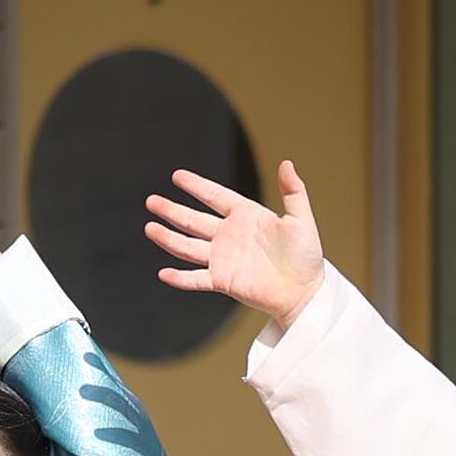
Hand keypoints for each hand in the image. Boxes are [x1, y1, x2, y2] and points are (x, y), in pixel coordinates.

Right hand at [143, 163, 325, 335]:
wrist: (304, 292)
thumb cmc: (306, 256)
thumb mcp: (301, 220)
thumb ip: (293, 191)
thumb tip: (287, 163)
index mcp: (246, 216)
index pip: (215, 196)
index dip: (196, 186)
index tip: (177, 176)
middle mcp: (229, 235)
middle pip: (193, 220)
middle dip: (172, 211)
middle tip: (151, 201)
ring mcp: (223, 259)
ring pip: (189, 247)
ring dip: (168, 238)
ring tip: (149, 228)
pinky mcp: (222, 281)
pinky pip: (196, 279)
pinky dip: (180, 278)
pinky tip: (164, 273)